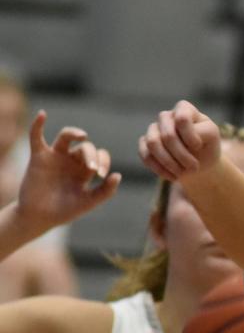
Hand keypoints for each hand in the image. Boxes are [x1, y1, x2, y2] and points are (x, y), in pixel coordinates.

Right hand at [15, 111, 121, 232]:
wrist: (40, 217)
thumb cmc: (65, 211)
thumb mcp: (89, 202)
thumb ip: (105, 191)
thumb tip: (118, 175)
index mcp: (86, 170)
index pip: (100, 155)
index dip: (103, 160)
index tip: (101, 175)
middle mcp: (72, 160)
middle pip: (86, 147)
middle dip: (91, 155)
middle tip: (92, 169)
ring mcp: (56, 157)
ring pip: (66, 136)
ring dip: (74, 134)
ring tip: (83, 136)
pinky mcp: (39, 157)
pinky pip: (36, 136)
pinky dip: (37, 125)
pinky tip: (42, 114)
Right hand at [139, 100, 221, 180]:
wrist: (200, 162)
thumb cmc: (207, 145)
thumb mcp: (212, 136)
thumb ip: (201, 131)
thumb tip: (182, 139)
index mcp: (183, 109)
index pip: (182, 119)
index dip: (190, 136)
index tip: (199, 147)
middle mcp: (166, 116)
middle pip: (168, 135)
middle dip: (182, 156)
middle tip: (195, 168)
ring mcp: (153, 129)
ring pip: (153, 144)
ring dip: (169, 163)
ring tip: (183, 173)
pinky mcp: (145, 144)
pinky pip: (145, 155)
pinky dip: (160, 169)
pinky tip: (173, 177)